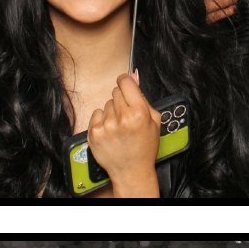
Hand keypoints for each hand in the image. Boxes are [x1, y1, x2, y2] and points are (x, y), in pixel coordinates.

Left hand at [87, 74, 161, 197]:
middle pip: (115, 92)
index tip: (126, 86)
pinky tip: (110, 132)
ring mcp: (106, 126)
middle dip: (121, 101)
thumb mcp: (154, 121)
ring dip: (112, 112)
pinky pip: (96, 114)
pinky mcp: (94, 133)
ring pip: (106, 104)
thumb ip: (142, 97)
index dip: (126, 82)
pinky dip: (102, 121)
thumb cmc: (144, 148)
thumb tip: (133, 76)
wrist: (131, 171)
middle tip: (127, 116)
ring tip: (119, 128)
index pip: (125, 82)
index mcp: (139, 112)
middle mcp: (121, 118)